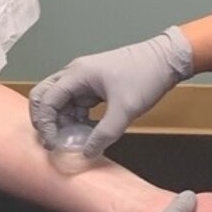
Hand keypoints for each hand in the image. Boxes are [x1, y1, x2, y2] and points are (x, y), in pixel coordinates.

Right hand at [29, 27, 194, 160]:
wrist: (167, 59)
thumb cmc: (146, 76)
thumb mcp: (125, 110)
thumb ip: (104, 134)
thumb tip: (86, 152)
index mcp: (77, 74)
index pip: (48, 100)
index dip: (46, 124)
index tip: (53, 143)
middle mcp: (75, 73)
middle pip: (45, 96)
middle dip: (45, 120)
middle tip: (52, 140)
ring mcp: (84, 78)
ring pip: (60, 101)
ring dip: (62, 120)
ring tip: (74, 139)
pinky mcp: (94, 84)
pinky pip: (75, 102)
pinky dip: (76, 117)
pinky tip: (87, 130)